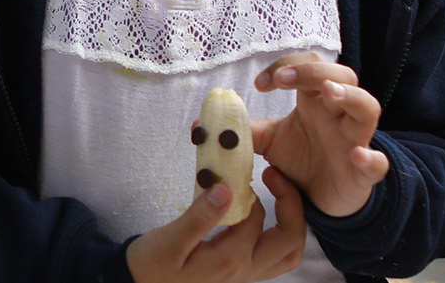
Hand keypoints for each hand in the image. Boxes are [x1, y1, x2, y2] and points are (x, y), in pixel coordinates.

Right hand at [127, 168, 305, 282]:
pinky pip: (276, 258)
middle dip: (291, 204)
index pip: (256, 219)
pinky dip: (281, 236)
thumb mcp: (170, 240)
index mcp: (229, 259)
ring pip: (288, 253)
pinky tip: (266, 218)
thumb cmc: (152, 264)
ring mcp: (247, 276)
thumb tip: (226, 189)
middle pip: (290, 240)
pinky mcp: (243, 275)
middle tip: (276, 177)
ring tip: (280, 196)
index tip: (237, 172)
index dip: (251, 191)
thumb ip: (200, 217)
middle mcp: (245, 271)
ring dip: (292, 223)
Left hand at [250, 52, 388, 216]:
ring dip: (351, 96)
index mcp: (316, 102)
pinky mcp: (363, 173)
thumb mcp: (270, 142)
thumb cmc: (302, 161)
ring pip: (367, 108)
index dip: (287, 66)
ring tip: (330, 93)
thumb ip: (245, 130)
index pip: (310, 66)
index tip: (260, 84)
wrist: (322, 199)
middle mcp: (338, 115)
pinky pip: (377, 163)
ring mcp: (355, 141)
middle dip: (314, 71)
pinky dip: (372, 158)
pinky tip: (358, 155)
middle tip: (285, 79)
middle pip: (343, 75)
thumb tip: (204, 122)